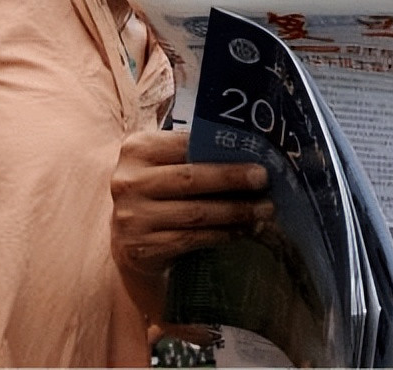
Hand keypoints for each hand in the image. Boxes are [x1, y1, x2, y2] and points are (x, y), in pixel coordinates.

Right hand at [110, 130, 272, 309]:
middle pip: (190, 178)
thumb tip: (247, 149)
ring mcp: (133, 217)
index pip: (184, 144)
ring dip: (236, 212)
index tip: (256, 156)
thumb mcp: (162, 165)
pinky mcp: (142, 248)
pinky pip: (192, 239)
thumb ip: (190, 152)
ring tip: (264, 210)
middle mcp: (129, 181)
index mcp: (136, 150)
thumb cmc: (157, 192)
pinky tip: (243, 230)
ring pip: (195, 213)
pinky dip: (222, 234)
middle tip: (264, 181)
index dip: (221, 150)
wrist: (128, 240)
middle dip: (232, 179)